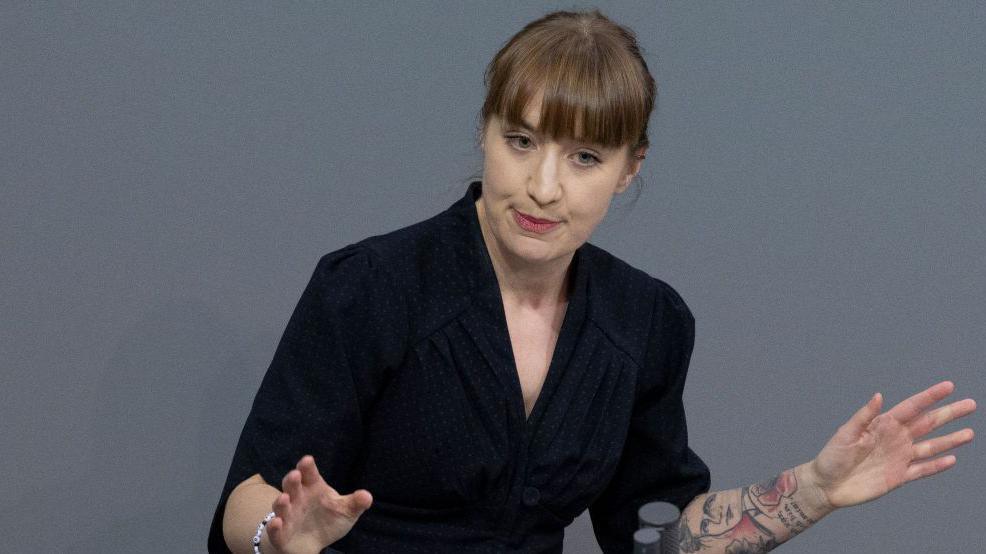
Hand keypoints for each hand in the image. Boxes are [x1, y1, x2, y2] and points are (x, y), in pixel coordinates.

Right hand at [263, 455, 372, 553]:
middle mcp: (297, 498)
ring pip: (280, 506)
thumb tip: (368, 496)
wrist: (311, 542)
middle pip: (291, 485)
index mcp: (313, 488)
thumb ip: (355, 503)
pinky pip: (274, 530)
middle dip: (292, 480)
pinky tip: (277, 522)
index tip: (307, 460)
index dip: (307, 467)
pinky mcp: (280, 534)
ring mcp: (287, 515)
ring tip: (284, 498)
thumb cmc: (328, 520)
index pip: (309, 474)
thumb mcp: (346, 511)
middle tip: (295, 475)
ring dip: (281, 502)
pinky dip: (273, 526)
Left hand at [807, 380, 974, 509]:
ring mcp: (899, 457)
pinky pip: (922, 469)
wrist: (827, 485)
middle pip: (928, 423)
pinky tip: (951, 459)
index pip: (912, 407)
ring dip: (950, 440)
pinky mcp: (899, 476)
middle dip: (949, 413)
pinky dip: (937, 465)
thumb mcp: (846, 433)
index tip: (949, 386)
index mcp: (883, 424)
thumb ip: (864, 416)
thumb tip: (879, 396)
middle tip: (971, 404)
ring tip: (970, 433)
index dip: (930, 396)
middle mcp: (895, 438)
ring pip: (931, 446)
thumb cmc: (832, 456)